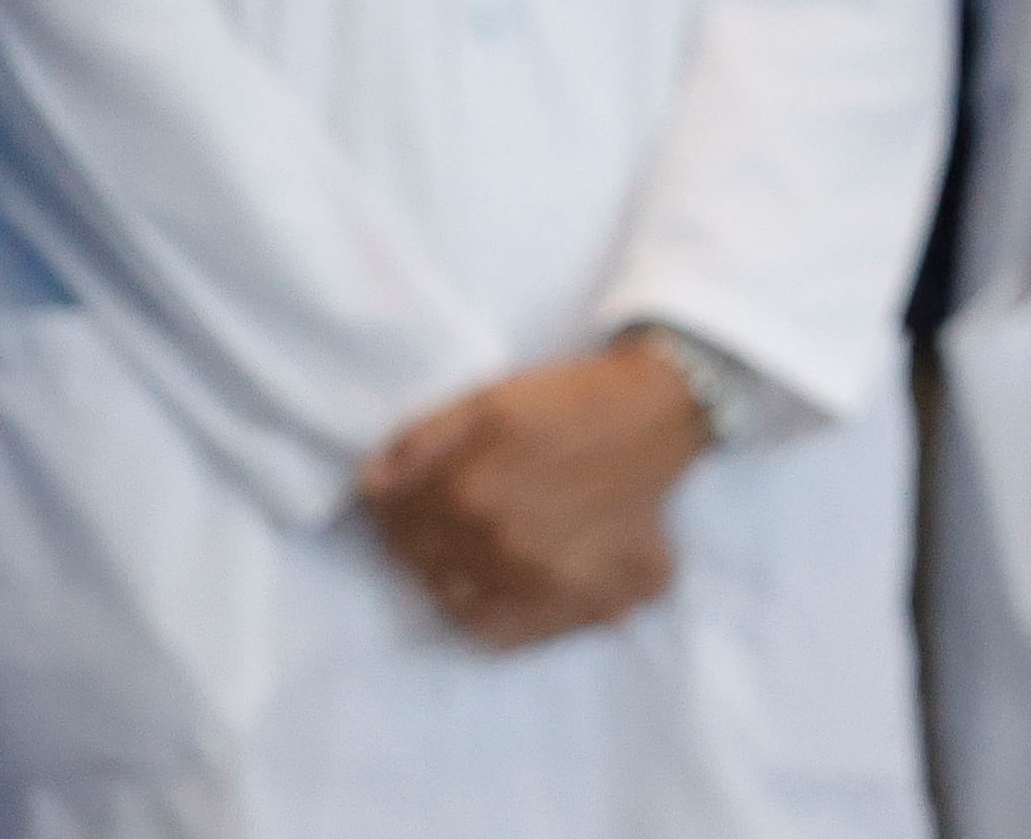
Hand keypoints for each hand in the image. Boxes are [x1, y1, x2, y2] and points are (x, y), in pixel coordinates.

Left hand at [358, 338, 708, 648]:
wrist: (660, 409)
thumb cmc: (568, 400)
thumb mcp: (486, 399)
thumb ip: (419, 440)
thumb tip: (370, 487)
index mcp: (468, 492)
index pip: (396, 522)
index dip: (387, 514)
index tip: (393, 508)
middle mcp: (500, 542)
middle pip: (421, 562)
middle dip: (412, 544)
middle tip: (427, 529)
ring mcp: (539, 578)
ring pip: (454, 600)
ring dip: (442, 580)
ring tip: (459, 556)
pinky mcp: (576, 596)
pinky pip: (499, 632)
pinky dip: (478, 620)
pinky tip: (483, 594)